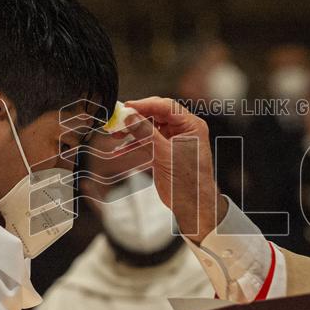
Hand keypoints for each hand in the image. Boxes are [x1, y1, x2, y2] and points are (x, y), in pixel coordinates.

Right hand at [124, 97, 226, 242]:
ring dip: (132, 131)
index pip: (166, 106)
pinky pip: (147, 142)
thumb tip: (131, 117)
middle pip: (156, 115)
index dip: (145, 105)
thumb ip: (146, 134)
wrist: (193, 205)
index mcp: (191, 126)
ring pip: (149, 128)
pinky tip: (120, 150)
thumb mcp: (165, 154)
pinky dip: (133, 145)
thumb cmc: (190, 181)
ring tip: (116, 134)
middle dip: (136, 117)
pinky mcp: (164, 152)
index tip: (127, 107)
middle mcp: (183, 130)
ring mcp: (173, 140)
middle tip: (118, 120)